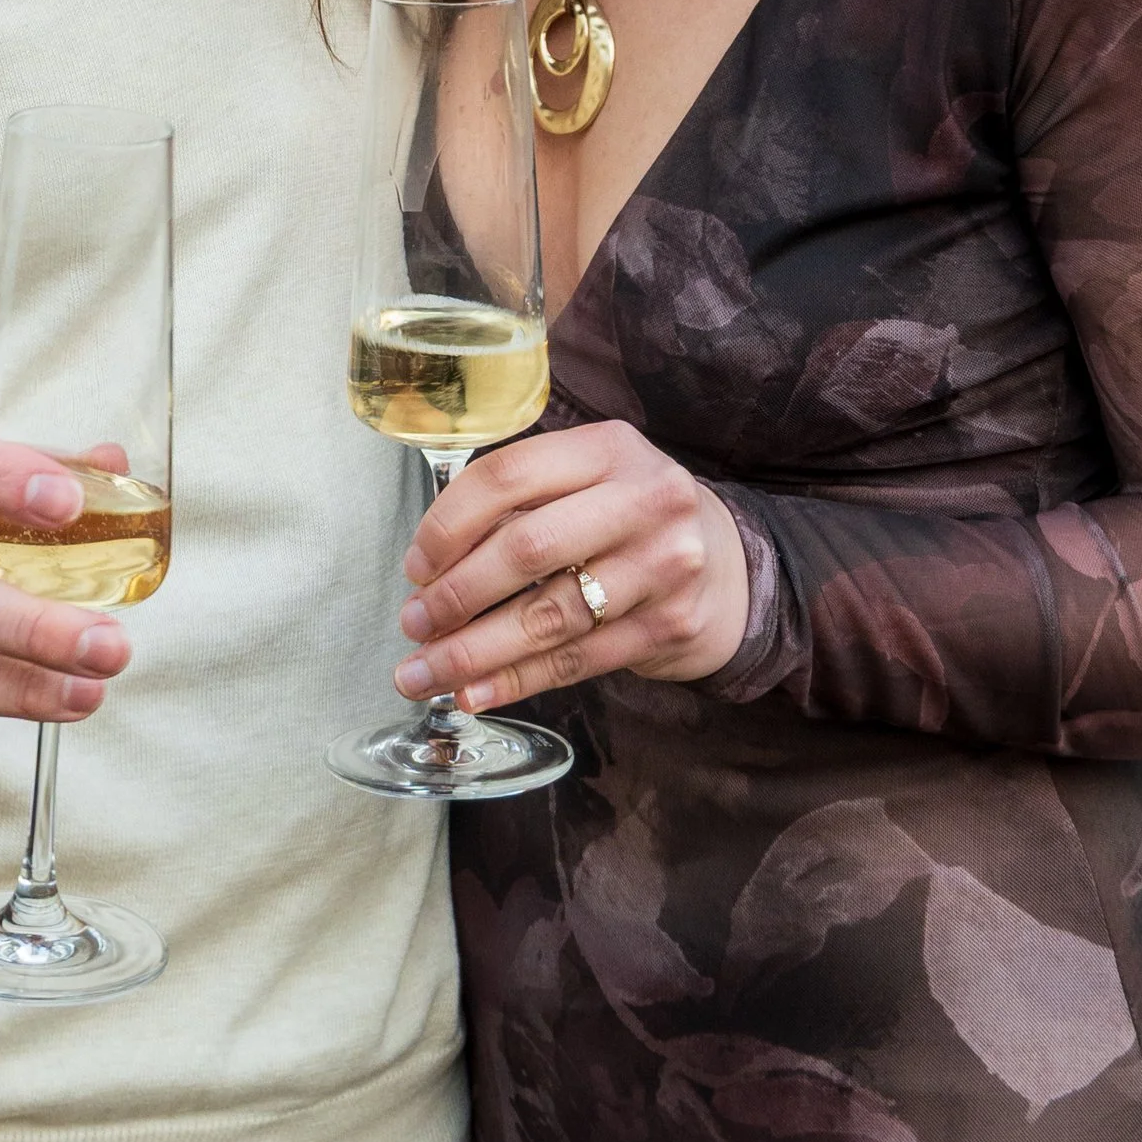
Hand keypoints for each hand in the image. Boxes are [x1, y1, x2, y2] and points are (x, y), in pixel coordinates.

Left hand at [392, 419, 751, 712]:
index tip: (416, 565)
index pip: (509, 476)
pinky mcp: (670, 626)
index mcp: (610, 448)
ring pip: (549, 616)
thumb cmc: (632, 518)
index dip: (449, 523)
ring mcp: (664, 566)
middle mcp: (645, 499)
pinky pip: (576, 660)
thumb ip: (524, 502)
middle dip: (457, 593)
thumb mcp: (592, 479)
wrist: (729, 565)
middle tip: (412, 623)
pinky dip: (516, 680)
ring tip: (423, 673)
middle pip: (527, 547)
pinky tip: (474, 693)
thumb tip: (429, 566)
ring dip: (474, 651)